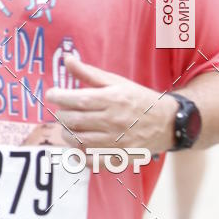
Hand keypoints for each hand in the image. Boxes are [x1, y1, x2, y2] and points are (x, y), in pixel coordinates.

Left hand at [45, 56, 174, 157]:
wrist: (167, 122)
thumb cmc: (138, 99)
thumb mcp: (116, 82)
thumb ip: (89, 73)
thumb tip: (67, 59)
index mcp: (112, 99)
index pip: (77, 99)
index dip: (58, 97)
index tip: (51, 95)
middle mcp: (113, 121)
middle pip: (74, 121)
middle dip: (61, 115)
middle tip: (62, 111)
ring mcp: (116, 142)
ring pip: (78, 141)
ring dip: (67, 133)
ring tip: (69, 126)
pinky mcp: (119, 157)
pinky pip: (90, 160)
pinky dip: (79, 153)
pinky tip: (79, 144)